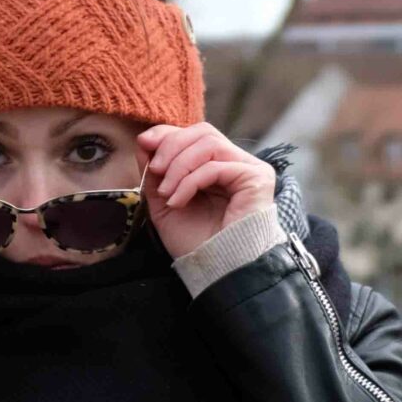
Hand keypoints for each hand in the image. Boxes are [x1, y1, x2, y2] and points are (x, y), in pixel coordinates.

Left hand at [138, 123, 275, 259]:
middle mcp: (237, 163)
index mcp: (218, 166)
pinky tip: (178, 202)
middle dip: (172, 146)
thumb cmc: (195, 242)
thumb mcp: (164, 202)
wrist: (215, 270)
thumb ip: (156, 172)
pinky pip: (217, 167)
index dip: (168, 134)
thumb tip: (144, 141)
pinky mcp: (256, 179)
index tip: (144, 144)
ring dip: (179, 166)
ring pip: (210, 144)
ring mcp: (249, 169)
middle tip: (155, 171)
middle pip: (203, 132)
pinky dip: (191, 181)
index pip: (195, 134)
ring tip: (167, 193)